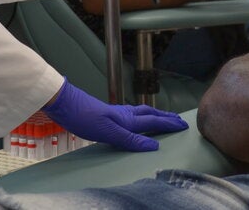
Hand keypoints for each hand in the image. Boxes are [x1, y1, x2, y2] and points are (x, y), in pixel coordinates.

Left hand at [42, 81, 187, 151]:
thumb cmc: (84, 117)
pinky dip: (140, 116)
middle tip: (178, 120)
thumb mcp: (108, 133)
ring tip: (162, 117)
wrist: (64, 103)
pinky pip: (131, 115)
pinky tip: (134, 119)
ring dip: (154, 115)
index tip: (184, 125)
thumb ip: (131, 140)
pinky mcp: (107, 114)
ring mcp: (116, 113)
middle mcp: (125, 114)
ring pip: (141, 112)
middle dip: (166, 117)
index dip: (169, 124)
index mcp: (128, 120)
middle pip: (151, 114)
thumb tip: (154, 145)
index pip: (154, 122)